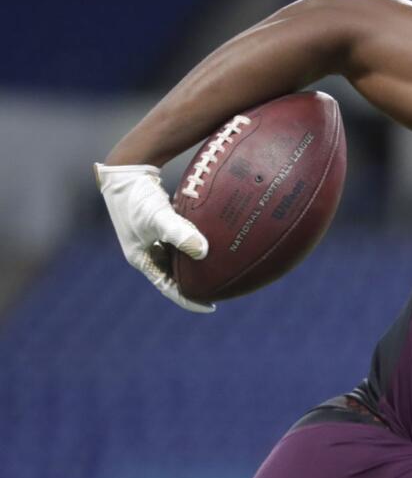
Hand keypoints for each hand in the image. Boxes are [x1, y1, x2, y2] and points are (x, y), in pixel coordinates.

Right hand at [94, 163, 214, 312]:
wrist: (126, 170)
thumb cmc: (138, 196)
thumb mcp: (158, 217)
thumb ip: (179, 233)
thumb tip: (203, 251)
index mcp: (141, 258)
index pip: (167, 287)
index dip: (188, 299)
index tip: (211, 307)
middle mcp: (146, 252)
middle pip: (173, 276)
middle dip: (194, 285)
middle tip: (220, 291)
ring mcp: (151, 239)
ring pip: (177, 260)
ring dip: (194, 266)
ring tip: (219, 272)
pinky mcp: (159, 226)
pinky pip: (180, 243)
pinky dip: (194, 246)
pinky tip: (213, 246)